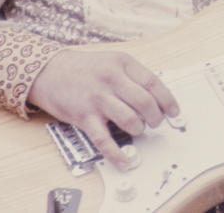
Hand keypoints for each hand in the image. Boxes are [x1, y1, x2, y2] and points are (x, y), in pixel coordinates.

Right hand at [28, 49, 179, 167]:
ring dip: (139, 129)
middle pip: (145, 102)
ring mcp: (97, 98)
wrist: (49, 71)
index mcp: (122, 64)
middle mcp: (111, 80)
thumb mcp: (112, 62)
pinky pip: (104, 139)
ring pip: (129, 120)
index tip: (174, 112)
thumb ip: (132, 76)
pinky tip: (124, 161)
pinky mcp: (84, 116)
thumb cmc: (85, 69)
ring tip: (138, 130)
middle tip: (156, 122)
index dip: (167, 100)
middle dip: (156, 117)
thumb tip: (157, 98)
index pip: (153, 83)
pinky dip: (116, 154)